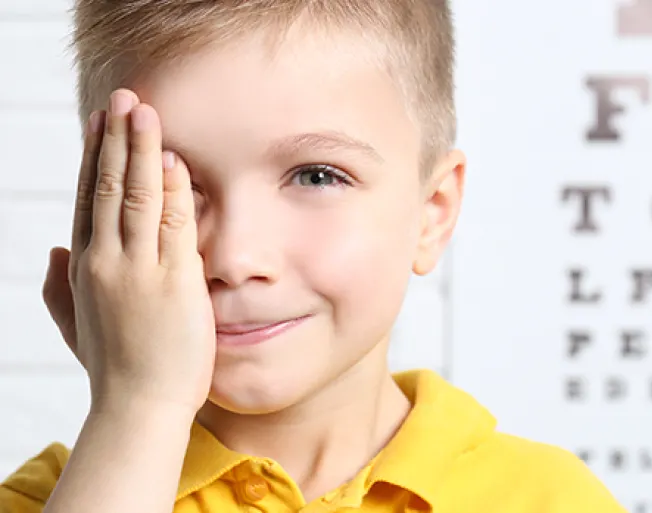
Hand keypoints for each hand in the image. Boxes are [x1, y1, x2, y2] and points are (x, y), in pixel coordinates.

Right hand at [41, 88, 215, 415]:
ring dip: (142, 150)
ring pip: (135, 196)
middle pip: (107, 186)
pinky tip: (171, 160)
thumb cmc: (114, 371)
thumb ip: (60, 287)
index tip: (100, 123)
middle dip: (116, 139)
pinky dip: (170, 190)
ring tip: (145, 111)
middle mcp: (106, 262)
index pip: (88, 199)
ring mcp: (138, 270)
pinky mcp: (173, 282)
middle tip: (124, 98)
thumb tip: (54, 251)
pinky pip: (171, 225)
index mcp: (85, 268)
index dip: (94, 157)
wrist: (138, 409)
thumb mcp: (76, 325)